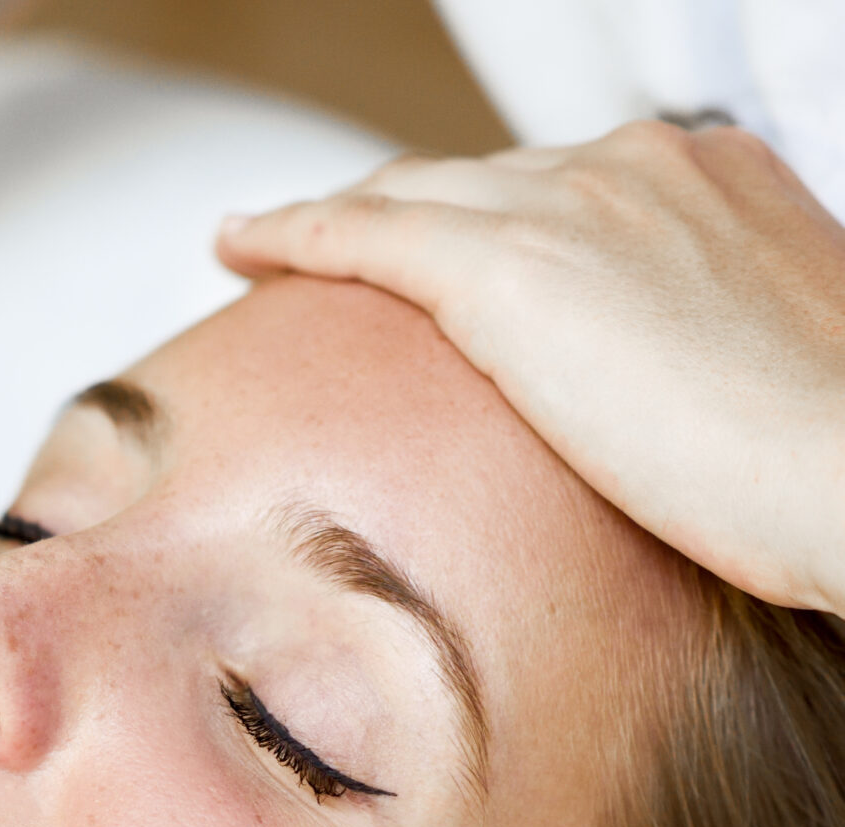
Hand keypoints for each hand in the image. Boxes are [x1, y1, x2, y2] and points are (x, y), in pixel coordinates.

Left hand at [218, 120, 844, 612]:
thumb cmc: (826, 462)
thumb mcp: (757, 371)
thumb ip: (689, 355)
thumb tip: (656, 411)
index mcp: (707, 179)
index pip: (559, 184)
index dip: (486, 217)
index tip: (445, 255)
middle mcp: (635, 166)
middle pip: (476, 180)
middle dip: (403, 214)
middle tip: (328, 254)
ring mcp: (571, 204)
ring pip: (410, 194)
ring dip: (332, 221)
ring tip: (261, 247)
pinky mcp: (506, 265)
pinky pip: (363, 232)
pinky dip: (291, 233)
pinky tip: (237, 248)